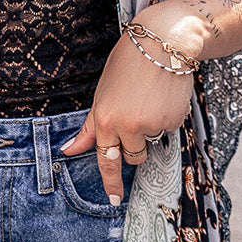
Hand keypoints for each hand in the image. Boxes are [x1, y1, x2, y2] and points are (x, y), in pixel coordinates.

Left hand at [60, 26, 196, 203]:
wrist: (163, 42)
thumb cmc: (128, 64)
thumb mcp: (102, 94)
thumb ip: (89, 127)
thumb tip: (69, 150)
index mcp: (105, 120)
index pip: (106, 160)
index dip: (111, 183)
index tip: (114, 199)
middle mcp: (127, 126)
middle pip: (131, 156)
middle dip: (133, 145)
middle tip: (137, 115)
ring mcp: (151, 125)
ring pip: (151, 143)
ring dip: (150, 129)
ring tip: (149, 99)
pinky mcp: (173, 120)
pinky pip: (168, 129)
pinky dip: (166, 117)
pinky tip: (163, 95)